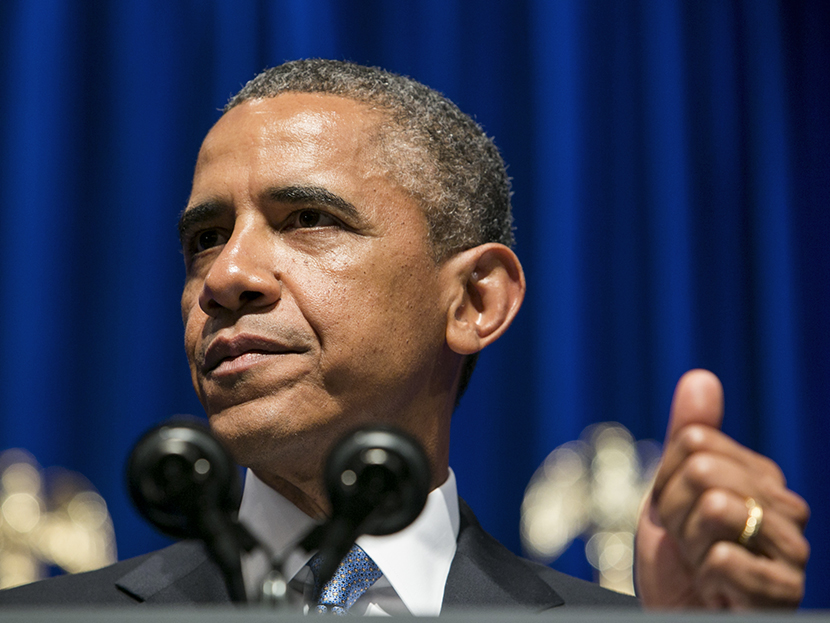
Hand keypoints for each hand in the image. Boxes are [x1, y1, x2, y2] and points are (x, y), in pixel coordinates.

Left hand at [635, 369, 809, 608]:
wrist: (682, 616)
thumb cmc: (681, 563)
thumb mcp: (671, 492)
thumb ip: (688, 436)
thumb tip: (701, 376)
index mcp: (760, 476)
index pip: (692, 444)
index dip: (666, 483)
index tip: (678, 516)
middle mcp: (785, 506)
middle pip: (703, 470)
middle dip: (675, 514)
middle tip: (688, 545)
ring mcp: (791, 550)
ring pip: (716, 507)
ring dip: (690, 546)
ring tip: (704, 567)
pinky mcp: (786, 591)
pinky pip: (723, 559)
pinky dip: (705, 579)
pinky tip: (718, 593)